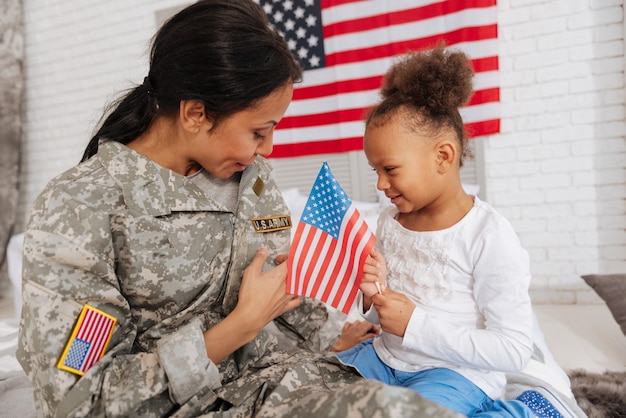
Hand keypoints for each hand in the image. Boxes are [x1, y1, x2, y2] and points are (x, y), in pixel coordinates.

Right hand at [204, 248, 300, 363]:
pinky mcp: (286, 307)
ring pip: (299, 286)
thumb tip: (263, 252)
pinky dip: (296, 296)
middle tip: (282, 267)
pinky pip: (297, 300)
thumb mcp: (250, 273)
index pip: (291, 261)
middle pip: (297, 272)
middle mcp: (287, 286)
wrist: (250, 316)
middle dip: (290, 267)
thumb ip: (258, 260)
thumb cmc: (250, 297)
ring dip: (295, 280)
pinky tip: (292, 294)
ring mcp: (288, 297)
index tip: (278, 259)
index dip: (286, 256)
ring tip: (288, 278)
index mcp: (280, 275)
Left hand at [330, 320, 379, 351]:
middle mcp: (355, 326)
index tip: (377, 333)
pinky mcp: (345, 329)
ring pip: (358, 322)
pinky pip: (350, 323)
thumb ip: (369, 336)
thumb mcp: (362, 342)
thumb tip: (375, 334)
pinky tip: (355, 330)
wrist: (339, 348)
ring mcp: (350, 327)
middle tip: (373, 333)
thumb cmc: (349, 347)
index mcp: (360, 329)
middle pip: (365, 322)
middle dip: (370, 327)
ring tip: (364, 332)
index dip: (375, 328)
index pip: (370, 324)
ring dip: (362, 326)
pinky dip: (353, 325)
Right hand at [360, 248, 386, 308]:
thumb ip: (375, 253)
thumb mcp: (380, 260)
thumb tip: (370, 247)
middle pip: (362, 259)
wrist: (379, 287)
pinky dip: (372, 277)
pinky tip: (375, 279)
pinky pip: (364, 276)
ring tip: (378, 273)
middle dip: (373, 263)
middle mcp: (357, 264)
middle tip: (378, 266)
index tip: (374, 258)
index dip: (368, 253)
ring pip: (364, 268)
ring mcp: (356, 272)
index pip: (361, 252)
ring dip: (374, 271)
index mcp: (362, 258)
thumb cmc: (379, 273)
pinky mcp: (356, 280)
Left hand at [371, 288, 413, 336]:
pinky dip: (385, 319)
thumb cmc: (411, 311)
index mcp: (387, 303)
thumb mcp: (402, 298)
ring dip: (383, 311)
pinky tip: (393, 318)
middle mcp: (383, 312)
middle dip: (381, 303)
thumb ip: (390, 292)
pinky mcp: (383, 327)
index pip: (374, 296)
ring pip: (378, 313)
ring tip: (394, 313)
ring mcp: (382, 320)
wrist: (414, 325)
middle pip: (376, 304)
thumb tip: (381, 288)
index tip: (383, 297)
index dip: (378, 296)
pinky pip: (381, 320)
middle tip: (391, 305)